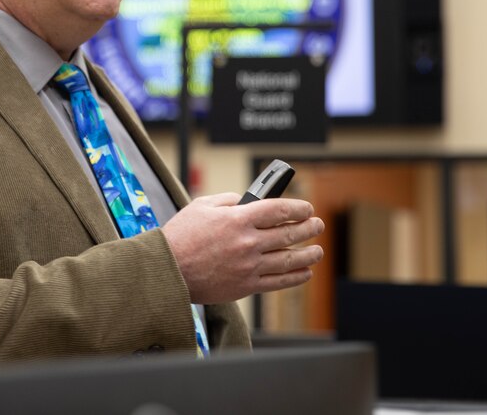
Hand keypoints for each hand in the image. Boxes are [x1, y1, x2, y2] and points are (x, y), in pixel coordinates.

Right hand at [161, 193, 324, 304]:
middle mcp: (248, 242)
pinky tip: (304, 272)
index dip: (298, 208)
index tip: (306, 208)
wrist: (168, 270)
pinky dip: (295, 277)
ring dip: (308, 254)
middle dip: (309, 228)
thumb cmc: (180, 236)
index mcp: (238, 219)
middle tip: (317, 225)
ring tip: (318, 250)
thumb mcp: (201, 206)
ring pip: (289, 259)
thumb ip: (228, 200)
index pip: (279, 209)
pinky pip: (278, 282)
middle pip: (289, 233)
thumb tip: (247, 201)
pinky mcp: (245, 285)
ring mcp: (249, 266)